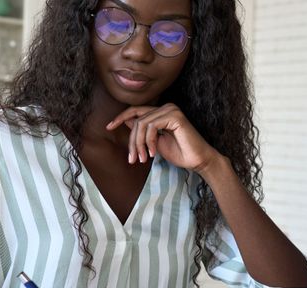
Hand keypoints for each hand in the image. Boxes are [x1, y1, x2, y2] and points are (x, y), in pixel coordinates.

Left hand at [107, 103, 221, 172]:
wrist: (198, 161)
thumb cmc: (180, 153)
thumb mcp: (155, 143)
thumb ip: (143, 132)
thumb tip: (126, 122)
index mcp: (162, 112)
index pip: (136, 111)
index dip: (121, 118)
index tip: (108, 127)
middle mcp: (166, 107)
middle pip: (137, 119)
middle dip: (132, 141)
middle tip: (133, 159)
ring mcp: (171, 110)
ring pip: (142, 124)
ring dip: (139, 144)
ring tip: (144, 159)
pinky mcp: (175, 116)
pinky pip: (151, 126)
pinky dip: (149, 141)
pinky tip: (154, 153)